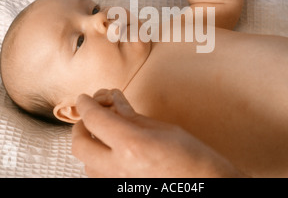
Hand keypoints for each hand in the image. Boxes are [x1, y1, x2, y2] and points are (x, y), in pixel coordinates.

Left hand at [71, 89, 241, 177]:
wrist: (208, 186)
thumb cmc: (194, 158)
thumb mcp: (165, 129)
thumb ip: (134, 117)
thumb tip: (115, 103)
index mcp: (131, 145)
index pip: (95, 119)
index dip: (86, 104)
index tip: (84, 98)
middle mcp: (118, 168)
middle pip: (79, 144)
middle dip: (80, 126)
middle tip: (90, 115)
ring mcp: (117, 184)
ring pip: (86, 163)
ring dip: (90, 145)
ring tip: (103, 134)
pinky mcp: (121, 192)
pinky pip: (98, 176)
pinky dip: (98, 162)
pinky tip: (112, 153)